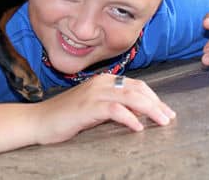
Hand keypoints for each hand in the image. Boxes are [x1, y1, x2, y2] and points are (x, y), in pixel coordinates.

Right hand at [32, 74, 174, 144]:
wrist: (39, 120)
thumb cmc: (65, 116)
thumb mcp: (93, 108)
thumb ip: (113, 106)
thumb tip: (137, 113)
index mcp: (103, 80)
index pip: (136, 85)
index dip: (154, 97)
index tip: (166, 111)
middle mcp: (100, 83)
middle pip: (137, 89)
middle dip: (157, 103)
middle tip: (169, 117)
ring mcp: (94, 93)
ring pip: (130, 97)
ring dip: (150, 110)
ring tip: (162, 121)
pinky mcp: (88, 107)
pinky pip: (115, 110)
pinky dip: (130, 118)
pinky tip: (138, 127)